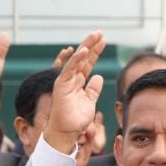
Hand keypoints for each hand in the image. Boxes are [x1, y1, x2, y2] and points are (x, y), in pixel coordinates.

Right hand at [44, 31, 106, 153]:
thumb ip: (93, 90)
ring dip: (87, 47)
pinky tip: (85, 50)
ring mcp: (66, 81)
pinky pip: (70, 69)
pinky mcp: (62, 85)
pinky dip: (77, 59)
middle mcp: (71, 79)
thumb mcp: (90, 102)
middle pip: (83, 58)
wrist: (66, 132)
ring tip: (96, 35)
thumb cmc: (76, 120)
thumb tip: (98, 77)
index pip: (88, 63)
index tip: (103, 40)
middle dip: (92, 45)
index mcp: (78, 82)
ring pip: (77, 60)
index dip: (95, 52)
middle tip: (100, 32)